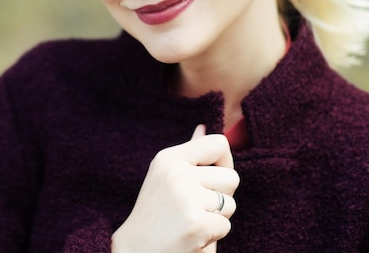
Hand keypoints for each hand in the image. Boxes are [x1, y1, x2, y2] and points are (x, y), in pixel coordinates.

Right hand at [111, 125, 238, 252]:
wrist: (136, 252)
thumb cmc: (155, 214)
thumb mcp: (166, 176)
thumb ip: (190, 154)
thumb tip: (203, 127)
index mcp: (169, 158)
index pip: (219, 143)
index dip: (224, 161)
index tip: (213, 177)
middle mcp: (176, 173)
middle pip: (232, 177)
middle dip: (222, 196)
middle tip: (197, 207)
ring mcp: (185, 198)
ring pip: (230, 204)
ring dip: (217, 217)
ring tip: (191, 221)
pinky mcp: (195, 223)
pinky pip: (225, 226)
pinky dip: (213, 235)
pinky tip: (191, 236)